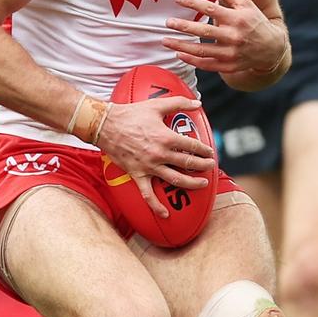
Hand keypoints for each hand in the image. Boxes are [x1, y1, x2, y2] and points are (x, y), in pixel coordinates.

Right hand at [98, 96, 214, 217]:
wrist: (105, 125)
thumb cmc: (131, 114)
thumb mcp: (157, 104)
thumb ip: (179, 102)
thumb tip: (198, 103)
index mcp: (166, 137)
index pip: (192, 146)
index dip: (204, 149)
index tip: (210, 152)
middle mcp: (160, 154)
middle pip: (187, 163)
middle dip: (203, 165)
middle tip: (211, 166)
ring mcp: (149, 167)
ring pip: (175, 179)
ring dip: (191, 183)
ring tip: (203, 183)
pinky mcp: (137, 175)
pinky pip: (147, 194)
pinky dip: (156, 206)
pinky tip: (166, 214)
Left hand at [162, 0, 285, 74]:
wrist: (271, 48)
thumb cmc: (255, 21)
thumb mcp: (245, 3)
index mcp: (236, 18)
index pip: (211, 8)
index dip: (193, 2)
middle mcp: (233, 36)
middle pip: (204, 31)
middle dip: (183, 27)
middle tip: (168, 23)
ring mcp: (231, 53)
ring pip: (202, 51)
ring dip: (182, 46)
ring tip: (166, 40)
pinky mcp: (229, 66)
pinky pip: (207, 65)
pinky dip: (192, 60)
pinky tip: (179, 54)